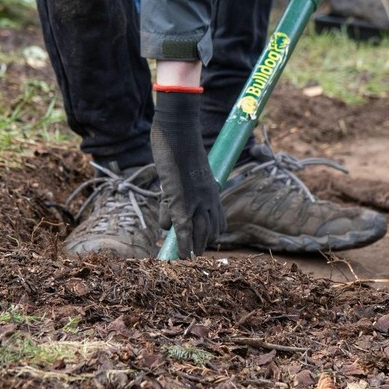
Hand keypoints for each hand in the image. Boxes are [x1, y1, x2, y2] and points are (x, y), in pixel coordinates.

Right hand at [150, 89, 225, 258]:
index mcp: (212, 190)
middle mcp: (209, 199)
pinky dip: (183, 248)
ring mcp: (196, 203)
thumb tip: (170, 200)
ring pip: (199, 236)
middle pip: (211, 232)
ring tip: (183, 259)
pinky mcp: (181, 203)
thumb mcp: (187, 167)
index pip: (218, 221)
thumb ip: (183, 185)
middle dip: (201, 245)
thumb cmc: (180, 142)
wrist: (179, 129)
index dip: (209, 234)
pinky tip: (180, 257)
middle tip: (189, 255)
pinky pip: (184, 232)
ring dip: (192, 249)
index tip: (199, 241)